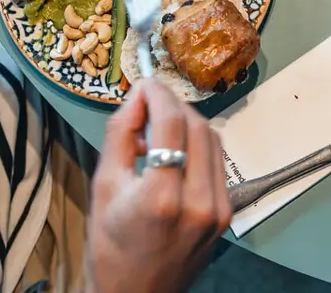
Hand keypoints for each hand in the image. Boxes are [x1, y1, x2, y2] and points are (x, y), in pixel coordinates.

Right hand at [84, 81, 231, 292]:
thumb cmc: (110, 247)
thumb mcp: (103, 188)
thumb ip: (121, 135)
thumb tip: (138, 95)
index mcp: (161, 198)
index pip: (171, 123)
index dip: (159, 95)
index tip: (144, 83)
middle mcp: (198, 200)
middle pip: (196, 126)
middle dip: (172, 106)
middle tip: (147, 105)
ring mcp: (219, 207)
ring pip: (212, 139)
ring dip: (186, 123)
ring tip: (157, 132)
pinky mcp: (228, 211)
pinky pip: (217, 161)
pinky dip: (198, 145)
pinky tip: (175, 152)